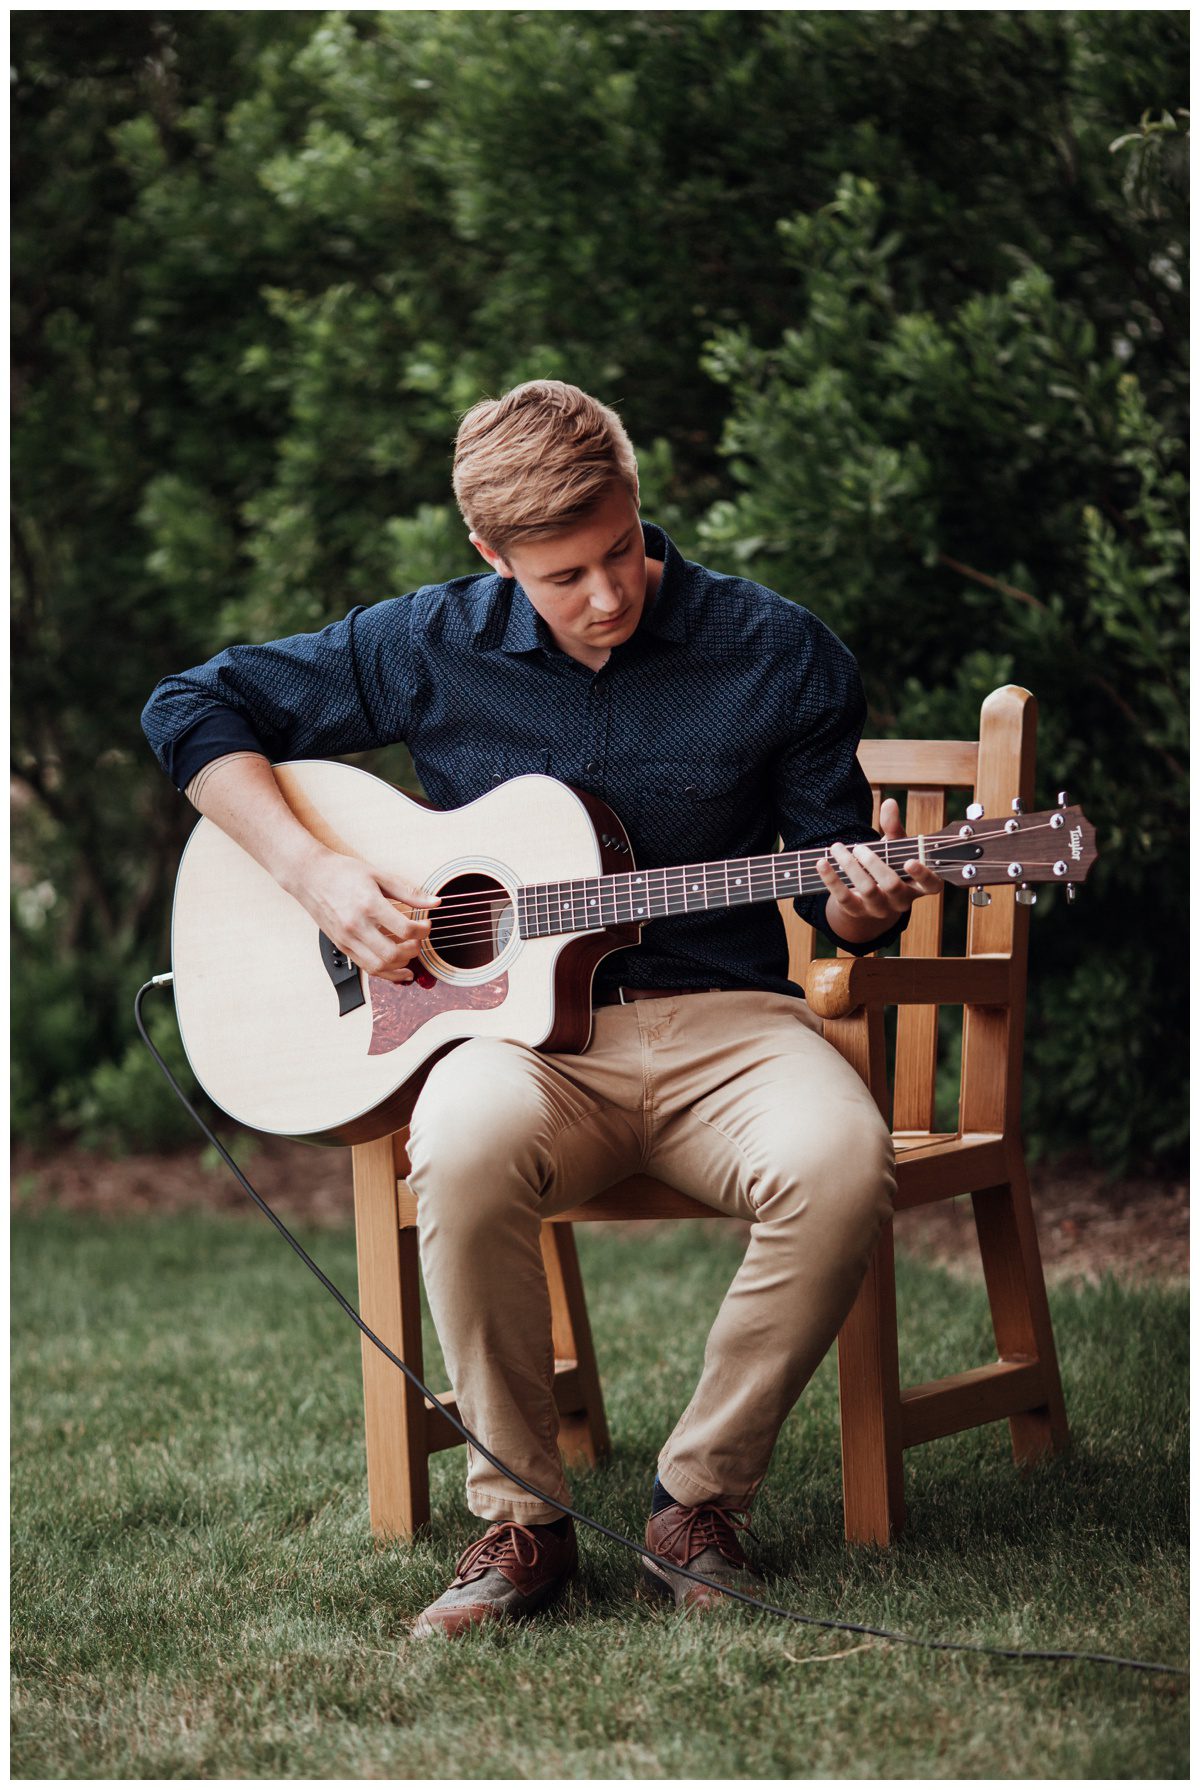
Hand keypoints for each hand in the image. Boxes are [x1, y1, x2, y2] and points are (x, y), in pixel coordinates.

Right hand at [291, 849, 439, 983]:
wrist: (309, 876)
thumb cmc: (342, 872)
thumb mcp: (379, 875)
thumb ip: (408, 892)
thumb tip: (435, 901)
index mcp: (369, 904)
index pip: (405, 929)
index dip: (423, 931)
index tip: (426, 925)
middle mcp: (356, 925)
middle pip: (393, 953)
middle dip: (414, 950)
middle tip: (418, 940)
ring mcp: (347, 939)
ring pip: (379, 966)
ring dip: (401, 964)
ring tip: (409, 952)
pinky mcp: (342, 946)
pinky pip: (366, 967)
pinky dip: (385, 972)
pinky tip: (398, 967)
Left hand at [816, 797, 942, 944]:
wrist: (867, 898)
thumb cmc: (888, 866)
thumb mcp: (894, 848)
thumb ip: (893, 827)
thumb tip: (889, 803)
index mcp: (918, 885)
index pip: (931, 885)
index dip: (923, 875)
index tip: (910, 861)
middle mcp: (901, 901)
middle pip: (892, 884)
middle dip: (874, 863)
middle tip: (859, 847)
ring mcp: (879, 909)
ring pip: (868, 890)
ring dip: (851, 866)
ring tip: (837, 848)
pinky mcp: (856, 911)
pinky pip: (843, 898)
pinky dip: (831, 879)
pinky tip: (822, 863)